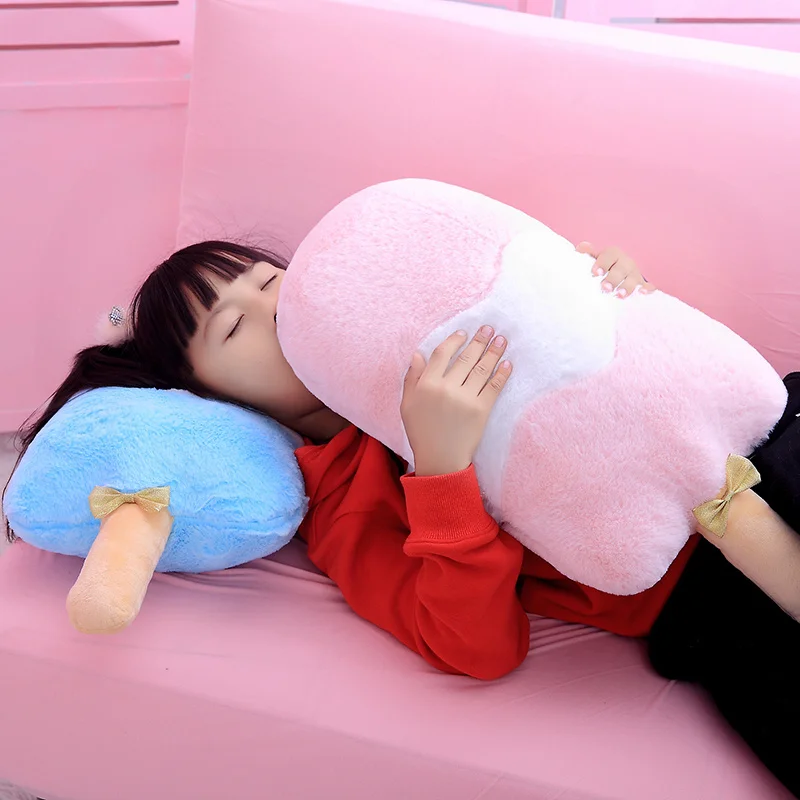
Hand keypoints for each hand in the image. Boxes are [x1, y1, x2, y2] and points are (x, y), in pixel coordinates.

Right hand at [401, 326, 511, 476]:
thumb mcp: (408, 404)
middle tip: (489, 328)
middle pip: (466, 358)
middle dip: (479, 341)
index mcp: (427, 385)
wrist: (440, 459)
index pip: (443, 354)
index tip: (463, 333)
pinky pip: (493, 387)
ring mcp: (465, 399)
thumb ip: (412, 378)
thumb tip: (418, 354)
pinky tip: (507, 364)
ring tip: (501, 340)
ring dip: (493, 352)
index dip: (454, 340)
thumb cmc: (421, 431)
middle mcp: (447, 388)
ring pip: (481, 369)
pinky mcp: (481, 411)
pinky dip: (502, 374)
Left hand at [576, 242, 654, 298]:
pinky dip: (647, 289)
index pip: (609, 256)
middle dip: (613, 278)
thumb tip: (580, 248)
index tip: (595, 273)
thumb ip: (589, 253)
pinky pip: (648, 286)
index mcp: (614, 254)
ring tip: (619, 295)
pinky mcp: (642, 284)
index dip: (602, 263)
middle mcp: (626, 262)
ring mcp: (635, 273)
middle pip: (621, 268)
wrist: (620, 272)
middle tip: (605, 288)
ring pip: (633, 279)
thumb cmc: (605, 265)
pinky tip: (643, 293)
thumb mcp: (597, 258)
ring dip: (627, 287)